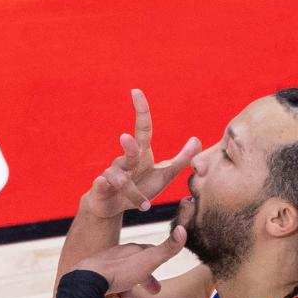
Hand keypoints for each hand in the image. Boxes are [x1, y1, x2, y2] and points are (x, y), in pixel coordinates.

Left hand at [73, 226, 186, 297]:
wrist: (88, 280)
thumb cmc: (120, 271)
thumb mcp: (149, 260)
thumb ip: (167, 248)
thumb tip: (183, 228)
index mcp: (131, 250)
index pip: (148, 252)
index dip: (158, 260)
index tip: (165, 265)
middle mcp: (116, 257)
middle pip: (133, 268)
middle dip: (144, 280)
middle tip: (154, 291)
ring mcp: (102, 268)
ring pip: (119, 282)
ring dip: (126, 295)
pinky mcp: (91, 280)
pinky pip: (104, 290)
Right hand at [85, 89, 200, 218]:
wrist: (112, 206)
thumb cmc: (140, 187)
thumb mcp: (164, 175)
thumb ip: (181, 159)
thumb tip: (197, 140)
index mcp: (141, 154)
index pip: (143, 128)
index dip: (141, 110)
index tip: (136, 91)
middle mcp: (124, 160)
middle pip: (129, 150)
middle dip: (129, 145)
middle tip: (125, 137)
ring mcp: (111, 173)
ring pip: (121, 178)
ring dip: (134, 193)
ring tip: (145, 206)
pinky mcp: (100, 187)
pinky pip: (101, 185)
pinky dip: (105, 188)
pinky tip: (109, 189)